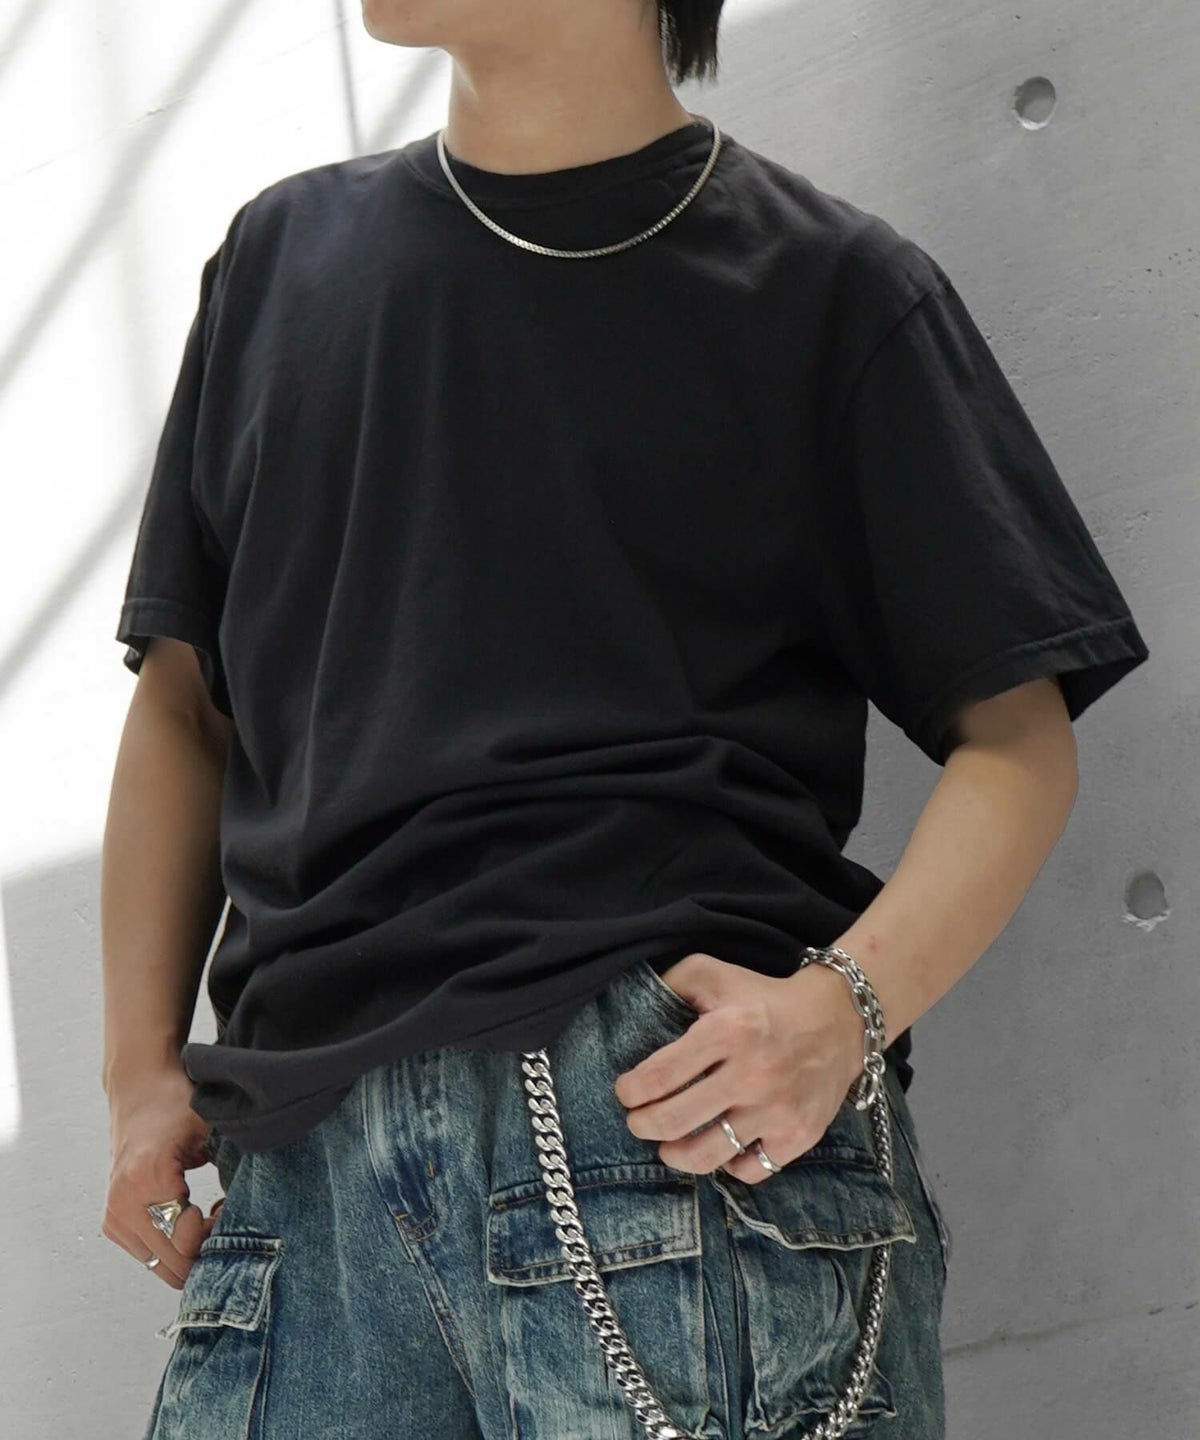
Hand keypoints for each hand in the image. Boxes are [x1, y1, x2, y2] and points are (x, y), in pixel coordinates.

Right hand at [100, 1063, 223, 1288]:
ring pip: (162, 1265)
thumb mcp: (212, 1129)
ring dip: (190, 1251)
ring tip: (208, 1216)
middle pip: (173, 1262)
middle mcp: (124, 1204)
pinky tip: (190, 1218)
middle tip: (223, 1216)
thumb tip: (258, 1209)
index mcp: (148, 1179)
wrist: (139, 1089)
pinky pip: (150, 1256)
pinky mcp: (113, 1223)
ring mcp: (115, 1217)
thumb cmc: (176, 1104)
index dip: (217, 1234)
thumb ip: (233, 1168)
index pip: (185, 1242)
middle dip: (205, 1248)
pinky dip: (173, 1247)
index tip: (230, 1207)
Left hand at [613, 951, 864, 1183]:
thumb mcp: (715, 972)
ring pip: (705, 1156)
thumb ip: (672, 982)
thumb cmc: (764, 997)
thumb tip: (636, 1008)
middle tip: (638, 1121)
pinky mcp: (798, 1135)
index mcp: (727, 1031)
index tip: (626, 1092)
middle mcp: (752, 1074)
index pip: (659, 1076)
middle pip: (673, 1121)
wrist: (839, 1018)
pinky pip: (749, 1170)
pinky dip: (728, 1165)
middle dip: (642, 1126)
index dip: (631, 1091)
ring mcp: (776, 1110)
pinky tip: (719, 1148)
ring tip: (668, 1145)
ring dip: (674, 1155)